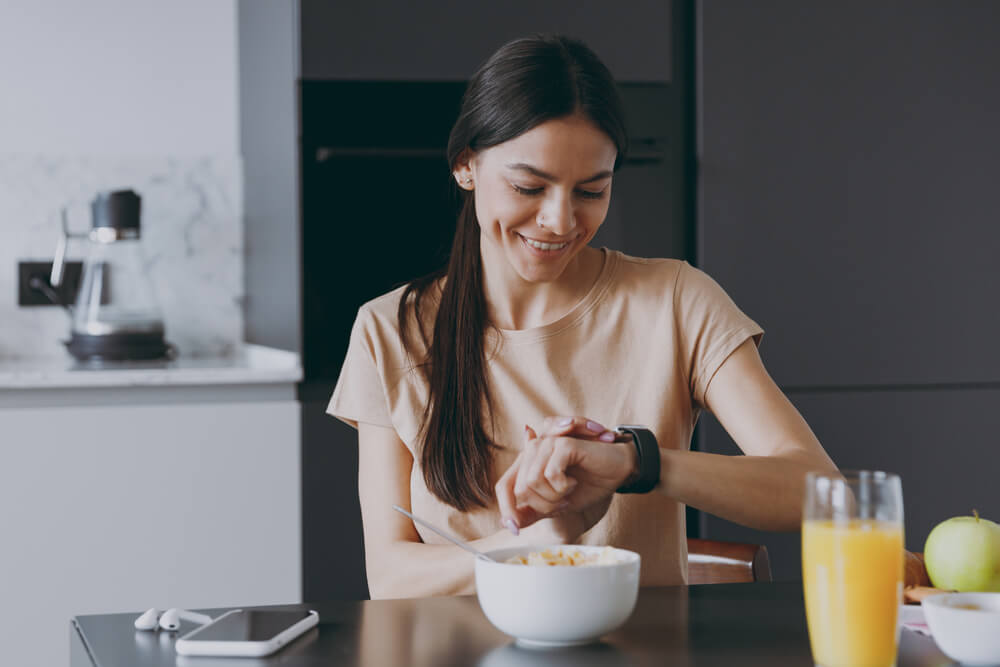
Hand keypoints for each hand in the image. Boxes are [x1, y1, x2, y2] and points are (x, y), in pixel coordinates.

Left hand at [495, 416, 636, 535]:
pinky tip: (575, 482)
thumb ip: (533, 511)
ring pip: (533, 482)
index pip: (503, 486)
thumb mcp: (557, 504)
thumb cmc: (588, 484)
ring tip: (569, 491)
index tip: (515, 531)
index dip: (507, 510)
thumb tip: (510, 526)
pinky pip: (551, 474)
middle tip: (563, 503)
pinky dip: (564, 486)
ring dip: (554, 496)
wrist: (617, 471)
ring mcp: (546, 444)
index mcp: (527, 463)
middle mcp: (532, 450)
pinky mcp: (562, 444)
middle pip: (520, 490)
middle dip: (543, 506)